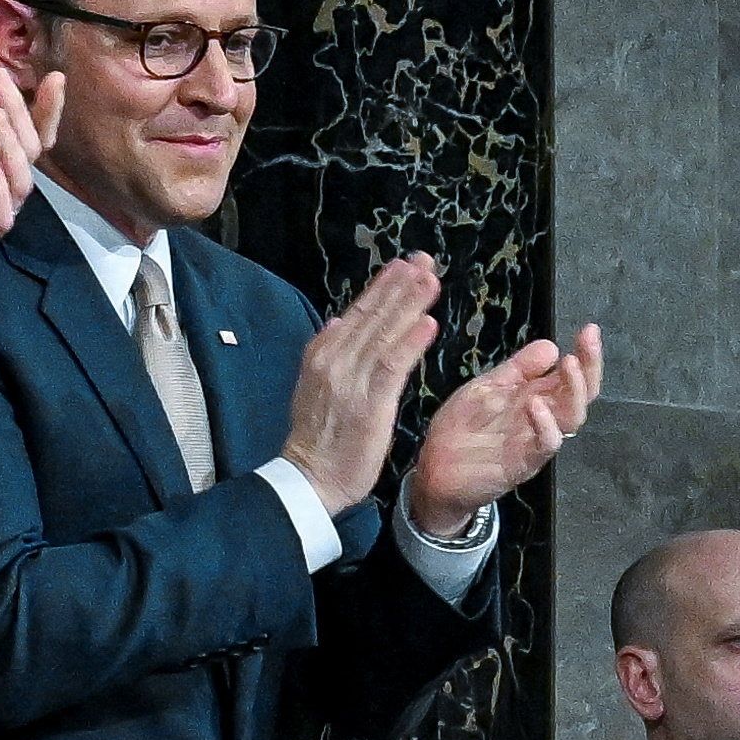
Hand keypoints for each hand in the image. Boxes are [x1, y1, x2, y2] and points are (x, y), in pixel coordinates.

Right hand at [277, 250, 446, 522]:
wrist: (309, 479)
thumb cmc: (320, 437)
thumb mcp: (317, 386)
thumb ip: (332, 351)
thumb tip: (340, 319)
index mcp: (322, 354)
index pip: (356, 312)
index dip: (382, 287)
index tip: (404, 265)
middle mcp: (333, 360)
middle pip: (371, 315)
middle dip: (400, 285)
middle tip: (425, 260)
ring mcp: (350, 381)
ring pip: (383, 334)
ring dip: (409, 304)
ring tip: (431, 280)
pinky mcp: (369, 404)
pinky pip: (392, 367)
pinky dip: (410, 343)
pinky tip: (428, 323)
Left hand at [402, 318, 607, 528]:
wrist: (435, 469)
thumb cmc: (462, 428)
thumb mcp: (488, 387)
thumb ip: (518, 369)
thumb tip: (552, 345)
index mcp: (536, 398)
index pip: (571, 375)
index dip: (585, 354)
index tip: (590, 329)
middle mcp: (543, 419)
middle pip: (581, 394)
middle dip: (589, 367)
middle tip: (588, 341)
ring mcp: (535, 441)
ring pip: (571, 418)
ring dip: (575, 391)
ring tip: (569, 364)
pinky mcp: (523, 463)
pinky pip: (545, 445)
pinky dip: (546, 425)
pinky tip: (536, 405)